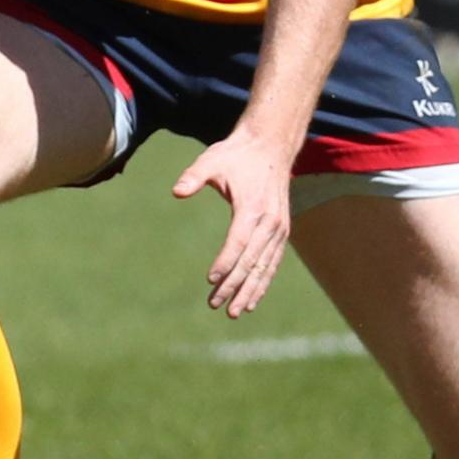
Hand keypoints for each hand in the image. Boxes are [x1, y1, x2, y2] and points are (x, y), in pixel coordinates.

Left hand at [173, 128, 296, 317]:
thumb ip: (193, 176)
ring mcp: (278, 228)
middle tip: (216, 306)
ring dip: (251, 290)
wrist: (270, 146)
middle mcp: (270, 222)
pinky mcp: (281, 231)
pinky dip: (263, 281)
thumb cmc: (235, 155)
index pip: (238, 242)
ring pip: (265, 266)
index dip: (225, 263)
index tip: (211, 281)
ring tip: (235, 311)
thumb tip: (177, 191)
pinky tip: (252, 298)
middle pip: (251, 261)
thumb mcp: (211, 160)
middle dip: (234, 285)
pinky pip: (272, 261)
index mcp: (252, 208)